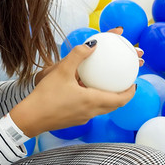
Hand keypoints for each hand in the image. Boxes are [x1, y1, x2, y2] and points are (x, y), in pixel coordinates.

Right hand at [11, 34, 136, 137]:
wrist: (30, 118)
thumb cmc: (46, 96)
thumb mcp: (61, 71)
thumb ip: (78, 55)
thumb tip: (93, 44)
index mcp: (92, 101)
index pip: (120, 100)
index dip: (130, 93)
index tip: (134, 83)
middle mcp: (91, 112)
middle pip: (113, 106)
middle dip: (122, 95)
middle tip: (124, 83)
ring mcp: (82, 117)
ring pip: (102, 108)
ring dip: (108, 98)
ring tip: (106, 84)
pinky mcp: (74, 119)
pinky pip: (90, 109)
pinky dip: (94, 100)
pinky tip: (84, 89)